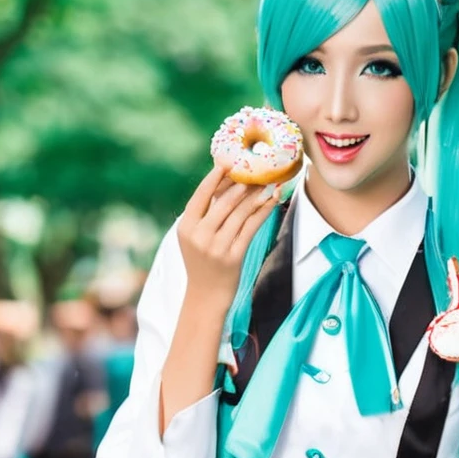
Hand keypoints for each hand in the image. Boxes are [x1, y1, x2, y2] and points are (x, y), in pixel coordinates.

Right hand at [177, 165, 279, 309]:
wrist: (206, 296)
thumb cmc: (202, 262)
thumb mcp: (193, 237)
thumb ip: (204, 214)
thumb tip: (223, 183)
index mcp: (186, 227)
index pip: (201, 195)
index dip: (215, 177)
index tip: (228, 161)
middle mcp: (199, 236)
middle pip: (223, 202)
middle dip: (242, 183)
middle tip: (256, 168)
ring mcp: (216, 247)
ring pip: (240, 213)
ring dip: (256, 195)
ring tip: (267, 181)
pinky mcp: (233, 257)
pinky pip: (251, 228)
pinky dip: (263, 212)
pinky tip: (272, 201)